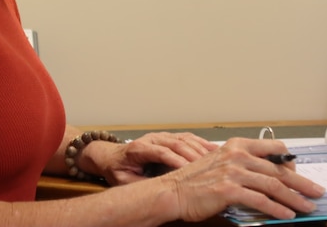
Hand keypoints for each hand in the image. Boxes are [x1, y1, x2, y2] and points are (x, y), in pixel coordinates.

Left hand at [86, 131, 218, 185]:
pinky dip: (201, 143)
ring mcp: (161, 136)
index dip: (176, 161)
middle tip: (208, 168)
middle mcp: (151, 138)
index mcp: (139, 148)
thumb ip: (139, 184)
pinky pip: (187, 137)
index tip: (189, 171)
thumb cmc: (118, 169)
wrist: (111, 156)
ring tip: (215, 160)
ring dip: (199, 148)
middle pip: (176, 143)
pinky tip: (213, 149)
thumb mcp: (123, 180)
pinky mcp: (168, 137)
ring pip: (183, 139)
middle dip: (192, 155)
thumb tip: (155, 191)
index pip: (161, 152)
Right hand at [160, 137, 324, 221]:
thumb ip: (243, 165)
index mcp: (236, 146)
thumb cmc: (195, 180)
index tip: (301, 173)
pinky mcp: (229, 190)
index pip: (273, 149)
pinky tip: (287, 215)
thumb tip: (267, 176)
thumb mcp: (221, 163)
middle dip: (302, 183)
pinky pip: (261, 201)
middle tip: (317, 191)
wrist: (173, 191)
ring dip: (295, 198)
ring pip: (273, 186)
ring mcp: (233, 172)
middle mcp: (237, 156)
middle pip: (278, 170)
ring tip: (307, 207)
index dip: (290, 163)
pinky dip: (277, 209)